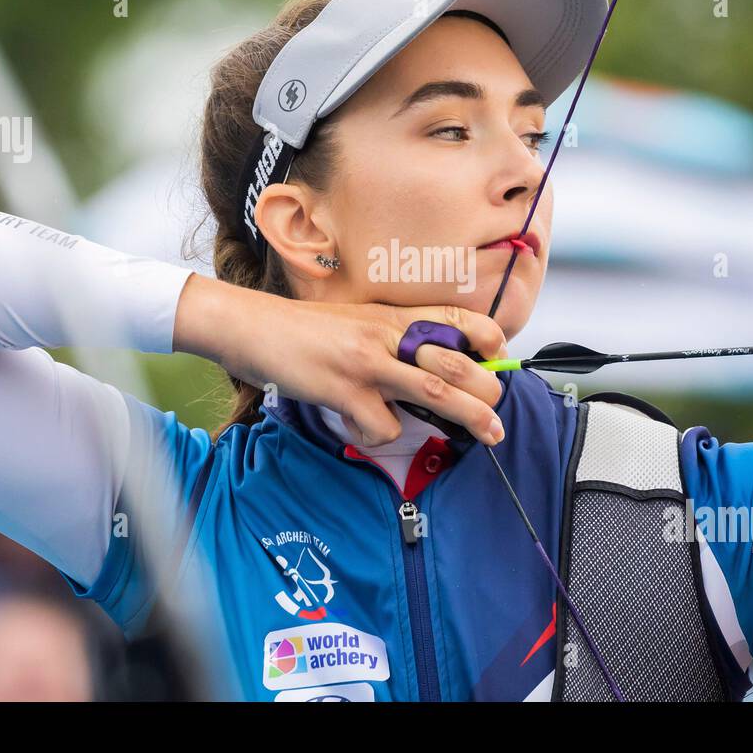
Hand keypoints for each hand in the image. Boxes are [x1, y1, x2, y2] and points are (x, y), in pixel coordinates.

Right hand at [174, 275, 508, 445]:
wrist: (252, 326)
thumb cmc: (305, 331)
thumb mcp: (358, 321)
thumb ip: (392, 338)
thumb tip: (429, 366)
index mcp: (391, 316)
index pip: (453, 318)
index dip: (486, 336)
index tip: (500, 356)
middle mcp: (386, 335)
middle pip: (454, 360)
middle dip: (487, 388)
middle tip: (499, 409)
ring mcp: (367, 363)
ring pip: (434, 391)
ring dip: (470, 415)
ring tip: (491, 433)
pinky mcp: (345, 391)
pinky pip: (382, 426)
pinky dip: (382, 436)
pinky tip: (364, 428)